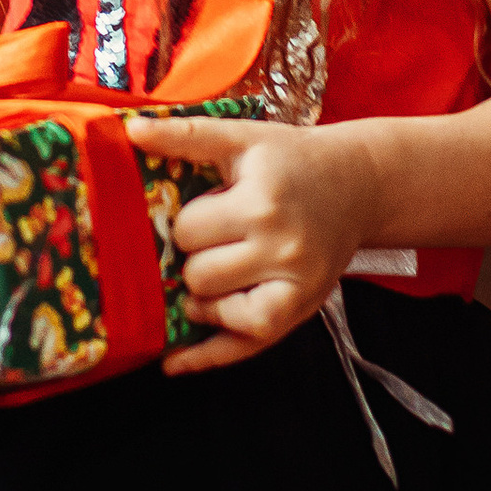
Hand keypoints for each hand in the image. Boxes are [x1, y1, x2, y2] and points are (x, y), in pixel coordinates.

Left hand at [124, 113, 383, 374]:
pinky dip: (206, 354)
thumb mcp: (242, 137)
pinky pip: (245, 345)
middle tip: (215, 239)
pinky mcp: (301, 310)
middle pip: (197, 273)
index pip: (187, 230)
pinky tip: (174, 360)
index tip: (206, 209)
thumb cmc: (292, 160)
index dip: (186, 222)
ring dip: (200, 296)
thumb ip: (186, 135)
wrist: (358, 184)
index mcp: (262, 201)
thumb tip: (132, 130)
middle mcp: (282, 246)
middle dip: (193, 258)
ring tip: (213, 273)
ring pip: (213, 310)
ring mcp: (294, 284)